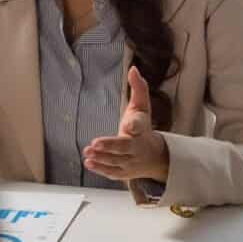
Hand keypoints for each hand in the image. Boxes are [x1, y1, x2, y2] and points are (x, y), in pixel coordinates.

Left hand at [83, 65, 168, 182]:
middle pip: (125, 147)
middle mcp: (138, 147)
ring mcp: (131, 162)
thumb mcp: (143, 107)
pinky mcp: (124, 172)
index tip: (129, 125)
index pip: (140, 126)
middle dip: (110, 146)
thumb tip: (133, 69)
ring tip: (88, 152)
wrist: (155, 156)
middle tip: (95, 143)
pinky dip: (100, 168)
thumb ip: (139, 88)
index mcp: (143, 129)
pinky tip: (89, 162)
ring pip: (117, 161)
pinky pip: (112, 172)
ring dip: (102, 157)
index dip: (135, 125)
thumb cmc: (143, 128)